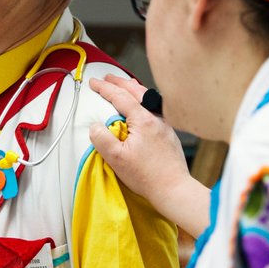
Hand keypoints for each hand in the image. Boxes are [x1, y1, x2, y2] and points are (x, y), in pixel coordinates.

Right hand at [88, 74, 211, 235]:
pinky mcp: (169, 134)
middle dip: (120, 83)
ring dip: (133, 89)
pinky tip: (141, 108)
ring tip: (125, 86)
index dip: (105, 88)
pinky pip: (154, 109)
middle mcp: (156, 118)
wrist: (174, 189)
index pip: (120, 97)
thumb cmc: (147, 176)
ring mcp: (165, 125)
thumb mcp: (116, 158)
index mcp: (143, 120)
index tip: (94, 83)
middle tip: (107, 78)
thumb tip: (95, 126)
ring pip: (147, 99)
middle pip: (137, 92)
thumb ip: (102, 138)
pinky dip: (143, 101)